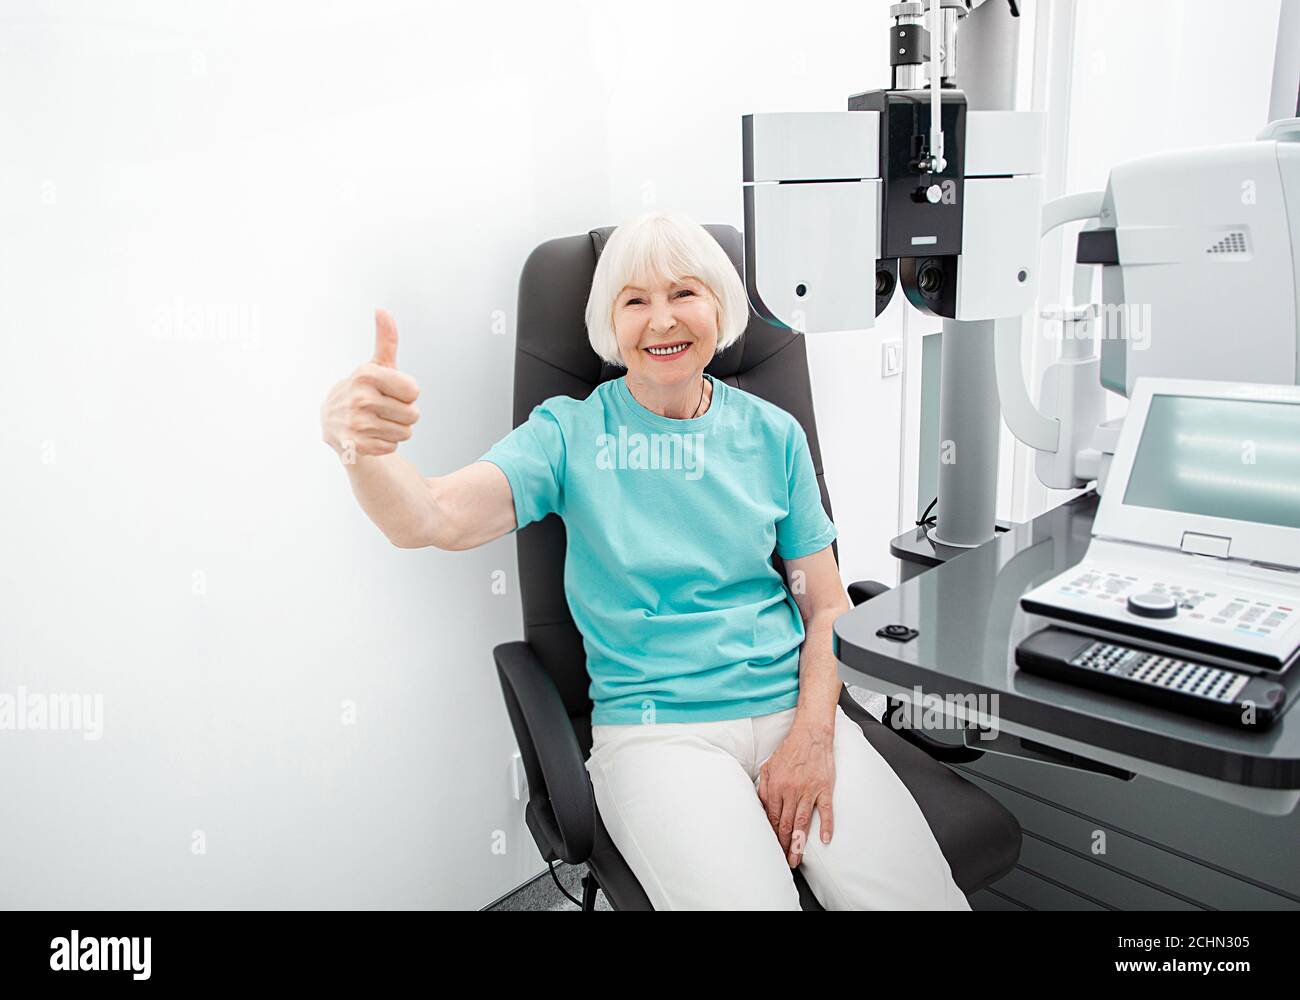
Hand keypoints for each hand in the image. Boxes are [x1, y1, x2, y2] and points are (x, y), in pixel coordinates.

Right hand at [321, 309, 421, 462]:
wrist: (332, 421)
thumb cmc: (364, 389)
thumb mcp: (375, 364)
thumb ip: (386, 339)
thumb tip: (383, 310)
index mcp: (367, 374)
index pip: (414, 390)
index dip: (407, 393)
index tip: (390, 391)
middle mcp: (360, 397)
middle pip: (413, 414)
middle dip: (404, 414)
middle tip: (384, 409)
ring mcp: (356, 423)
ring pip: (405, 433)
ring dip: (395, 429)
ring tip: (377, 421)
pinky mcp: (355, 445)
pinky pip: (391, 447)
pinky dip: (385, 443)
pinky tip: (369, 435)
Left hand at [758, 721, 835, 866]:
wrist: (810, 734)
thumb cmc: (789, 751)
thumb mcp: (768, 767)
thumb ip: (764, 789)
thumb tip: (761, 809)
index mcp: (776, 787)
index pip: (773, 818)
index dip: (773, 836)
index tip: (773, 849)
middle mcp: (792, 791)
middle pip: (787, 824)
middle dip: (785, 846)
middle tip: (786, 862)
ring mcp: (809, 790)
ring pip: (803, 822)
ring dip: (799, 843)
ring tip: (797, 858)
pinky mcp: (825, 788)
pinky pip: (826, 810)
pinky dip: (826, 826)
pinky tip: (825, 840)